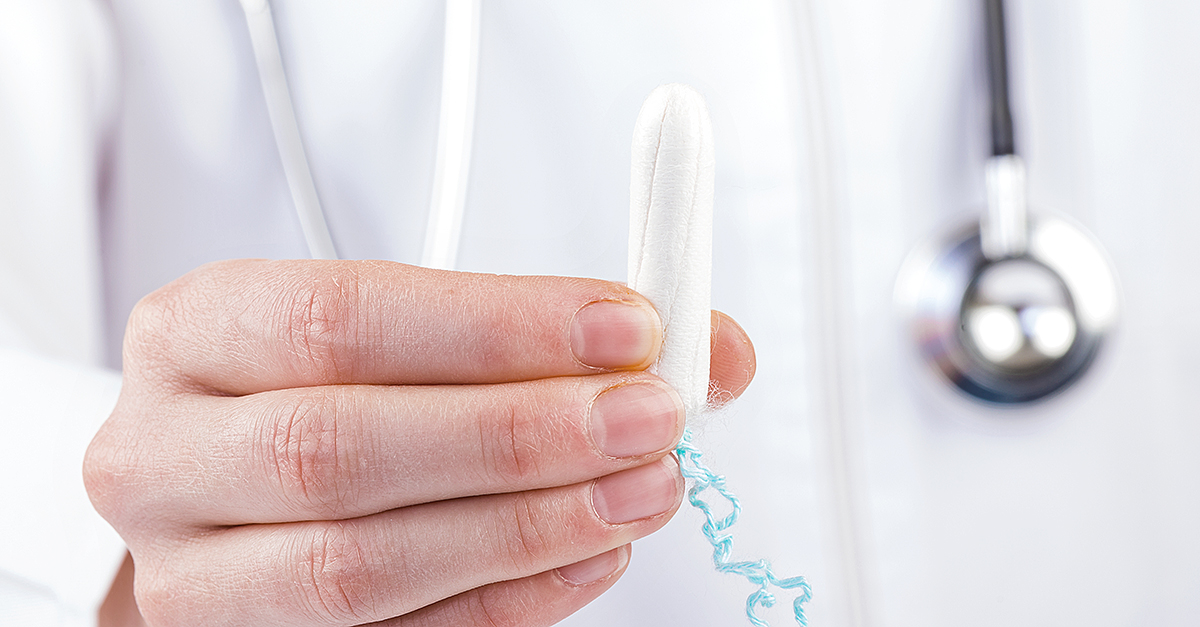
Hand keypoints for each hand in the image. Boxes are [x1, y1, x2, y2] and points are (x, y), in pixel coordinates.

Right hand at [85, 259, 755, 626]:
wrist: (234, 471)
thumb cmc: (331, 384)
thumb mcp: (410, 326)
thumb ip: (547, 331)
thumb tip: (712, 352)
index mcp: (197, 332)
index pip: (339, 319)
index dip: (494, 327)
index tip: (626, 329)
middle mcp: (168, 453)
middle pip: (338, 448)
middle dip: (519, 435)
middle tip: (649, 419)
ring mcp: (193, 572)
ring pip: (356, 565)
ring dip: (526, 529)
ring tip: (639, 491)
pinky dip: (506, 601)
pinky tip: (589, 557)